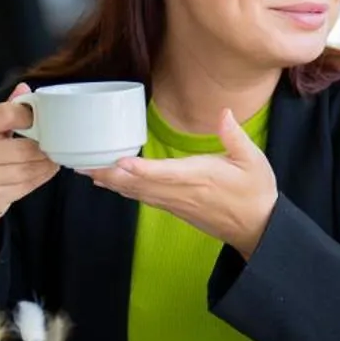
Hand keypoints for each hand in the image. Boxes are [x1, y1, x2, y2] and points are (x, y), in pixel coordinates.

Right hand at [0, 83, 58, 236]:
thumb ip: (4, 112)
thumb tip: (25, 88)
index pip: (5, 114)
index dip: (29, 115)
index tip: (41, 119)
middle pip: (25, 147)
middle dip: (44, 145)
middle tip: (56, 141)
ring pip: (30, 167)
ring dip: (47, 162)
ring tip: (53, 155)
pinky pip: (29, 184)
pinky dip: (43, 176)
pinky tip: (46, 169)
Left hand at [88, 108, 279, 257]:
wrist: (258, 227)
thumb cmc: (256, 192)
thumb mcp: (253, 160)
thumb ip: (234, 136)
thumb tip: (224, 113)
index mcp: (201, 177)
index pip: (165, 173)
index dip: (141, 168)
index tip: (119, 162)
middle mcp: (183, 192)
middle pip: (140, 184)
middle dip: (109, 174)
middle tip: (80, 164)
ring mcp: (177, 203)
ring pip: (137, 193)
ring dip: (110, 183)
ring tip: (85, 171)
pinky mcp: (176, 209)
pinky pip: (144, 199)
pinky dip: (124, 191)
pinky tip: (109, 184)